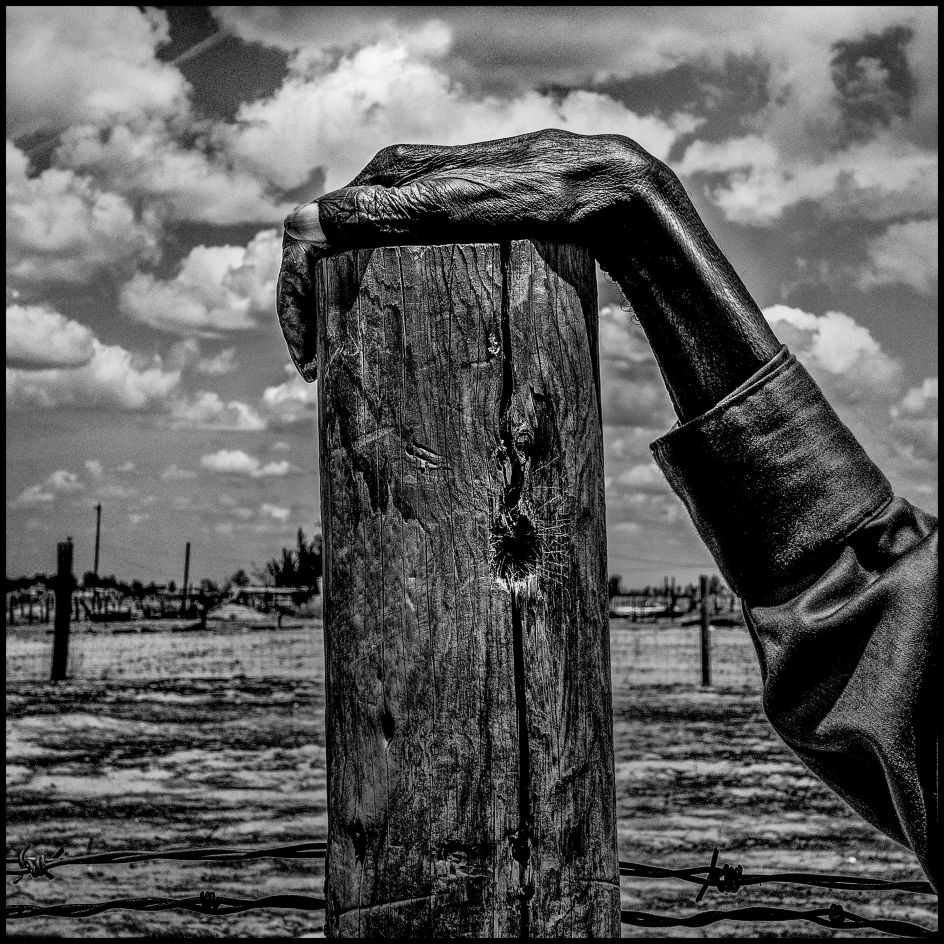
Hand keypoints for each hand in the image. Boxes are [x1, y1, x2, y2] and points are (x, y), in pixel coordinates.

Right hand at [276, 129, 664, 379]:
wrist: (604, 191)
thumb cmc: (537, 199)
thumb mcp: (454, 210)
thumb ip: (381, 214)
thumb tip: (299, 227)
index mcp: (385, 177)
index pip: (304, 233)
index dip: (292, 298)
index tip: (307, 360)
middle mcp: (397, 187)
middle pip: (326, 250)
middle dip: (311, 309)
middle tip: (319, 370)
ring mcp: (425, 206)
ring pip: (357, 258)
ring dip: (339, 307)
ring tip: (344, 360)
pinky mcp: (452, 226)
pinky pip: (392, 261)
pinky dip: (374, 297)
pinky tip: (385, 329)